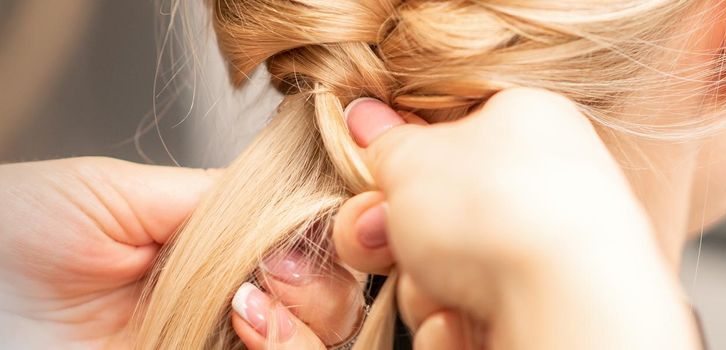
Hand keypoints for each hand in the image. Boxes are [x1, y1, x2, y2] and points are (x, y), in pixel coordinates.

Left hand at [0, 157, 357, 348]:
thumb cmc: (16, 237)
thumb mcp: (118, 192)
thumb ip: (212, 194)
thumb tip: (295, 189)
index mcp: (214, 249)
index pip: (304, 242)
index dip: (328, 233)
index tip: (327, 218)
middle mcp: (228, 303)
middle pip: (331, 299)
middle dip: (324, 279)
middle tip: (278, 265)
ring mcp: (216, 345)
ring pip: (319, 342)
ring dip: (308, 318)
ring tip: (250, 299)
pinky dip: (283, 346)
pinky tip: (244, 323)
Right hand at [327, 88, 701, 348]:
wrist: (565, 299)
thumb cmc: (494, 206)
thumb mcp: (412, 156)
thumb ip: (384, 141)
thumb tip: (366, 118)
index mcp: (528, 120)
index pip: (450, 132)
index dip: (401, 159)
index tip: (374, 175)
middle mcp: (546, 182)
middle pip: (441, 209)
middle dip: (395, 233)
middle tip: (379, 234)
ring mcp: (548, 250)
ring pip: (450, 268)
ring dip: (421, 284)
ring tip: (439, 287)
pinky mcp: (545, 307)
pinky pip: (475, 313)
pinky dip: (456, 324)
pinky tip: (463, 323)